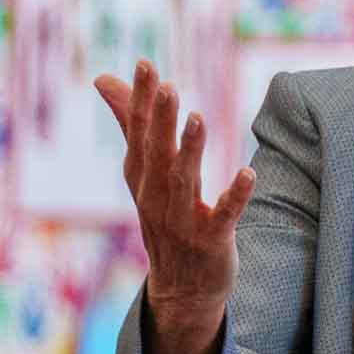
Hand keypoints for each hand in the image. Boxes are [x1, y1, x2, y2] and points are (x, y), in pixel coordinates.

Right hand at [95, 59, 254, 353]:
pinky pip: (224, 216)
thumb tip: (104, 78)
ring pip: (184, 182)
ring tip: (198, 118)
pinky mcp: (211, 241)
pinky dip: (235, 196)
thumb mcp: (144, 170)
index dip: (142, 101)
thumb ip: (131, 122)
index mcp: (142, 176)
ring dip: (190, 151)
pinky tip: (249, 173)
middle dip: (161, 121)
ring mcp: (181, 221)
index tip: (147, 65)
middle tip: (168, 85)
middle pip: (157, 154)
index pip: (139, 133)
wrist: (181, 288)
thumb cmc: (164, 216)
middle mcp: (155, 197)